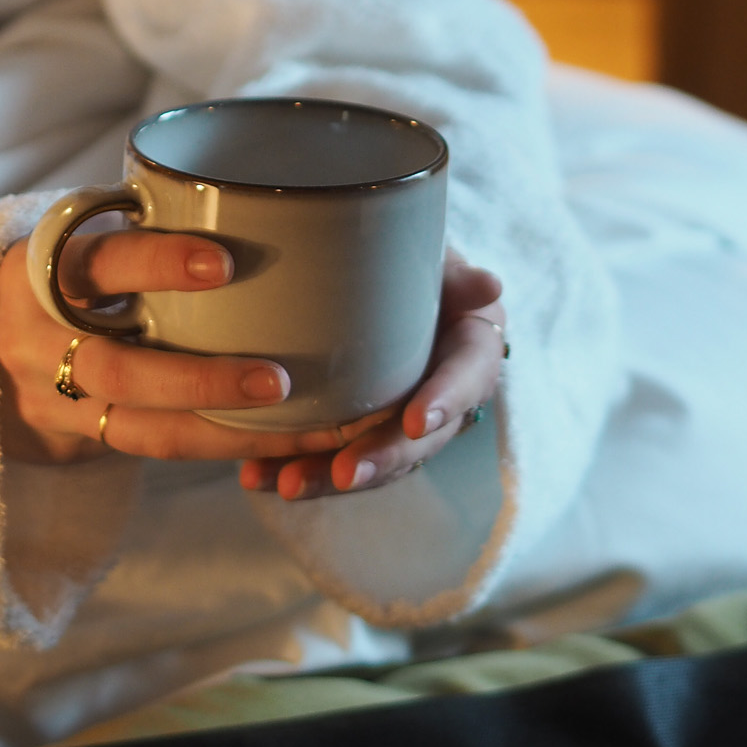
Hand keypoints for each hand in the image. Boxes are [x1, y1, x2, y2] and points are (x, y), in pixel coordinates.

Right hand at [0, 232, 358, 464]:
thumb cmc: (64, 269)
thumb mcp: (80, 234)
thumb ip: (141, 223)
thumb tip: (258, 202)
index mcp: (42, 268)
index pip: (97, 264)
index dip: (156, 264)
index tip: (224, 264)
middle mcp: (38, 339)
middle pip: (117, 370)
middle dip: (201, 380)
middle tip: (278, 379)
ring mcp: (51, 397)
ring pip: (138, 427)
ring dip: (221, 429)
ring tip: (293, 424)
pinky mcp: (74, 437)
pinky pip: (150, 448)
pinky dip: (215, 445)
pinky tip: (271, 441)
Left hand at [237, 254, 506, 500]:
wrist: (382, 282)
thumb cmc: (413, 265)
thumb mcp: (436, 262)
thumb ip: (456, 276)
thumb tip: (489, 284)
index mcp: (470, 355)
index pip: (467, 381)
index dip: (444, 402)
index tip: (414, 421)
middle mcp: (442, 399)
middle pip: (418, 439)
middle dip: (381, 458)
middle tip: (344, 473)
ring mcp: (398, 423)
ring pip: (372, 460)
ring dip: (328, 476)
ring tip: (289, 485)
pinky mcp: (359, 435)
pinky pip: (331, 460)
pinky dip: (295, 468)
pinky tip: (257, 477)